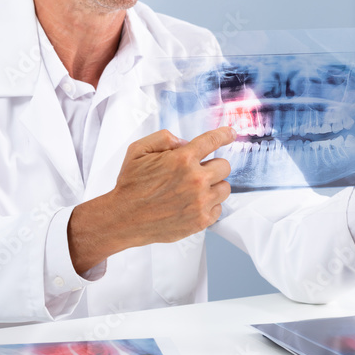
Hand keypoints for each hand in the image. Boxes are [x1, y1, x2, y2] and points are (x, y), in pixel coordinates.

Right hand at [68, 126, 235, 274]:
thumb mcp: (138, 150)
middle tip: (197, 171)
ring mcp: (200, 202)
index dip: (224, 135)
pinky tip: (193, 203)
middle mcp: (195, 180)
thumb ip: (164, 138)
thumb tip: (185, 143)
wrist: (123, 219)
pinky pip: (219, 208)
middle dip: (212, 165)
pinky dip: (209, 205)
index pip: (213, 140)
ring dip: (213, 186)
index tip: (230, 134)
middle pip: (224, 166)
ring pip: (225, 188)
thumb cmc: (130, 185)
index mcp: (182, 159)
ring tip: (195, 189)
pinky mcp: (201, 221)